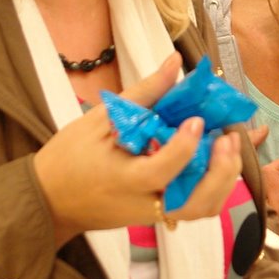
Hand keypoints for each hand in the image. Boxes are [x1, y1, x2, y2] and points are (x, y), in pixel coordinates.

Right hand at [34, 53, 243, 245]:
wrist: (49, 200)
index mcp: (124, 180)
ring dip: (225, 180)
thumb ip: (143, 94)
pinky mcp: (157, 216)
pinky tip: (217, 157)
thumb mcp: (98, 120)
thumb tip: (174, 62)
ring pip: (203, 209)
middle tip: (230, 137)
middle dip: (222, 171)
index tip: (197, 120)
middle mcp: (144, 204)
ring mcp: (154, 214)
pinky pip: (195, 206)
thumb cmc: (68, 156)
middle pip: (198, 202)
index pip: (163, 169)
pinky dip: (214, 184)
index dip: (185, 146)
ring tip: (230, 146)